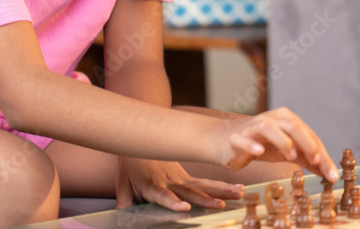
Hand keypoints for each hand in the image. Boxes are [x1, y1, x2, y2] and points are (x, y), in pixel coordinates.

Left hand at [116, 156, 243, 211]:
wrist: (140, 139)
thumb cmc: (130, 167)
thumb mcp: (122, 186)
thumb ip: (124, 205)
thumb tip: (121, 222)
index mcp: (153, 185)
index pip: (163, 196)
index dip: (173, 202)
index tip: (184, 208)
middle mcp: (171, 182)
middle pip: (191, 191)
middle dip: (206, 199)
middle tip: (220, 205)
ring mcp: (181, 178)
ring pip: (203, 185)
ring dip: (221, 190)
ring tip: (239, 193)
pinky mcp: (187, 177)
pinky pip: (205, 182)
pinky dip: (221, 186)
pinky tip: (238, 189)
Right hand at [217, 107, 338, 182]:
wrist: (226, 140)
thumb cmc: (261, 143)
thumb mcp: (287, 150)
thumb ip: (307, 158)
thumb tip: (329, 173)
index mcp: (287, 120)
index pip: (308, 135)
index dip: (321, 153)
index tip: (331, 173)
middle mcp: (272, 119)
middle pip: (292, 126)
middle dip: (307, 143)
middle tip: (315, 161)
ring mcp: (253, 127)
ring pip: (268, 127)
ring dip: (282, 140)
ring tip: (292, 155)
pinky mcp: (237, 137)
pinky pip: (244, 139)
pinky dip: (251, 144)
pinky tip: (259, 151)